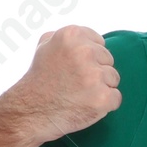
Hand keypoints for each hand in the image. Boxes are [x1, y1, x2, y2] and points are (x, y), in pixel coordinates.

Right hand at [9, 25, 121, 142]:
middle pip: (108, 60)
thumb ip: (67, 37)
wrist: (30, 111)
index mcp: (71, 35)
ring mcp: (94, 76)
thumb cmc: (39, 79)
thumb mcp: (45, 46)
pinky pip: (116, 97)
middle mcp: (84, 52)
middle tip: (75, 83)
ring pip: (113, 79)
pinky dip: (105, 105)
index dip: (89, 58)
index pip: (100, 43)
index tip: (74, 68)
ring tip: (79, 94)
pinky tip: (86, 105)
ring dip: (101, 88)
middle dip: (96, 72)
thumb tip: (88, 37)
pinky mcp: (102, 98)